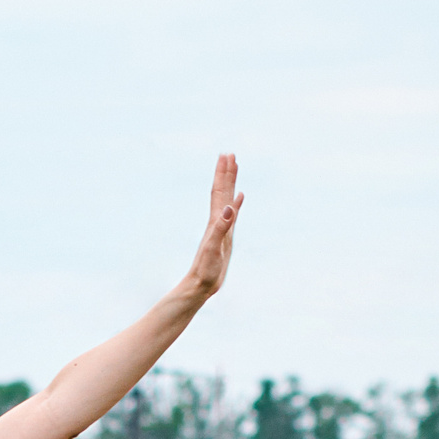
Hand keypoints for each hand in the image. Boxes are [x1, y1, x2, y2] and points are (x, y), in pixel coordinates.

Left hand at [186, 153, 243, 298]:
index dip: (223, 174)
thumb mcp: (214, 248)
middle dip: (226, 172)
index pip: (219, 191)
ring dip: (230, 183)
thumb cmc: (206, 269)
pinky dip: (235, 204)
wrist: (200, 285)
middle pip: (222, 191)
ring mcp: (221, 228)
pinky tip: (238, 198)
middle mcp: (217, 221)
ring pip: (226, 200)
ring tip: (233, 168)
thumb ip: (220, 227)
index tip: (227, 156)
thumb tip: (228, 207)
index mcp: (215, 220)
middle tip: (229, 154)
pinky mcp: (225, 237)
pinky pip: (232, 214)